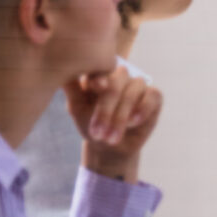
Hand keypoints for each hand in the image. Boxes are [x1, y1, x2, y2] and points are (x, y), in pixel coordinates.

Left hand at [67, 66, 161, 183]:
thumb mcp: (77, 109)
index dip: (100, 77)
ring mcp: (137, 85)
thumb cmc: (92, 125)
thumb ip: (73, 90)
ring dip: (121, 116)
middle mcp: (120, 76)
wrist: (110, 147)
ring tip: (112, 137)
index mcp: (101, 75)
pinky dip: (143, 109)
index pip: (101, 69)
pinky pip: (153, 95)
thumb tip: (63, 72)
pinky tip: (133, 122)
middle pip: (117, 81)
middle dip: (107, 108)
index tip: (97, 87)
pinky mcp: (154, 95)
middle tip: (98, 133)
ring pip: (133, 90)